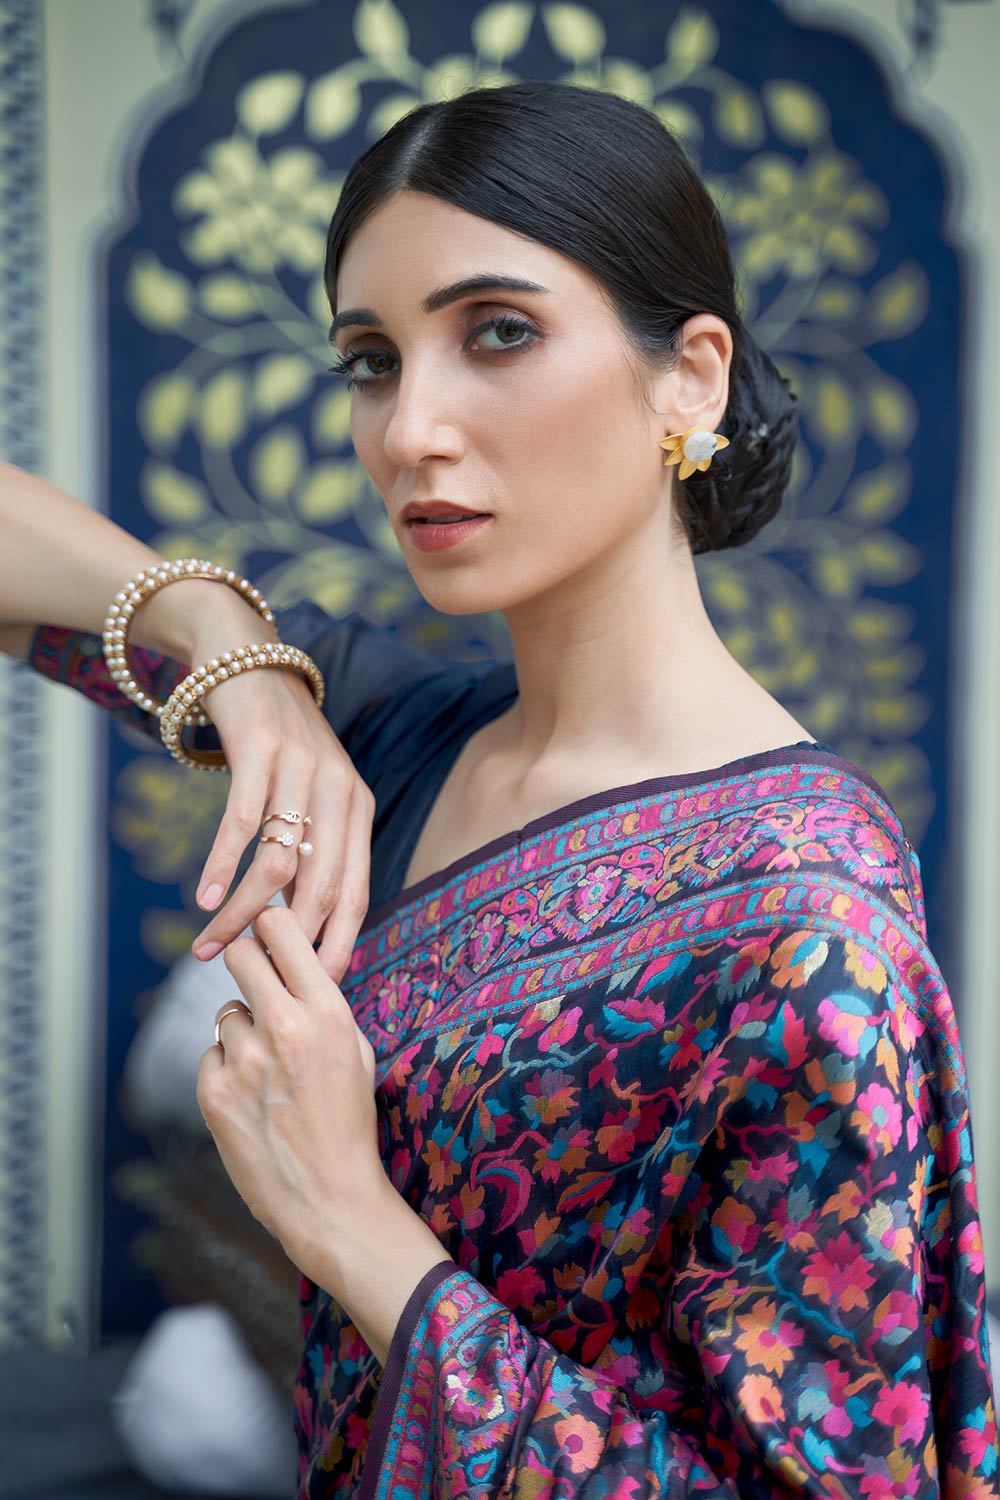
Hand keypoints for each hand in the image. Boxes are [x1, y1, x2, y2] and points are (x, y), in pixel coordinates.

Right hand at [187, 617, 375, 982]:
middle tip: (254, 978)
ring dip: (240, 912)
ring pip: (276, 863)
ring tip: (209, 945)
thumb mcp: (309, 794)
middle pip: (320, 887)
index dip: (339, 943)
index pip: (357, 892)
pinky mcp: (260, 750)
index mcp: (358, 808)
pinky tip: (200, 898)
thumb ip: (312, 850)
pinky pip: (242, 823)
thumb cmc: (279, 742)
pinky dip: (219, 865)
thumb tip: (300, 926)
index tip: (317, 989)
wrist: (247, 660)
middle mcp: (339, 789)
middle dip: (285, 942)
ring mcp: (302, 769)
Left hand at [196, 904, 388, 1275]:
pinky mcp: (213, 1092)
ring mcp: (244, 1060)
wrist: (330, 1198)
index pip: (280, 928)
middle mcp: (283, 1027)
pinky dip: (228, 1070)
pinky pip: (212, 1055)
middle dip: (249, 966)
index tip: (270, 936)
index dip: (270, 927)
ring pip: (226, 1013)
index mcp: (326, 1011)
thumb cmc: (349, 1122)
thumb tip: (290, 960)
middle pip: (241, 955)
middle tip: (261, 989)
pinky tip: (253, 1099)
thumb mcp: (354, 1050)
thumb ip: (321, 1003)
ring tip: (269, 1070)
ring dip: (243, 1032)